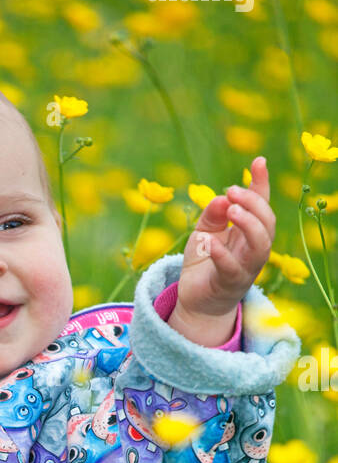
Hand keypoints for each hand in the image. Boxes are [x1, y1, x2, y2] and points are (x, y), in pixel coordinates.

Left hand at [172, 156, 274, 340]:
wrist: (196, 300)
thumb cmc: (204, 263)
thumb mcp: (203, 232)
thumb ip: (212, 215)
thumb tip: (220, 198)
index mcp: (248, 232)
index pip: (261, 204)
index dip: (262, 183)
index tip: (259, 161)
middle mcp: (252, 248)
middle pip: (267, 222)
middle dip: (254, 203)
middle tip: (233, 191)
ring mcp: (244, 267)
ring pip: (260, 245)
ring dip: (248, 224)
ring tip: (232, 209)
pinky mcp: (228, 283)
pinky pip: (230, 268)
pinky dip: (221, 253)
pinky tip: (209, 241)